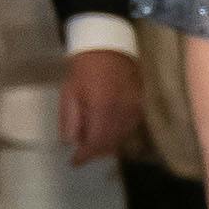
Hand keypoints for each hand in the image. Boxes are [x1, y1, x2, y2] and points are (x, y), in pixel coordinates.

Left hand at [58, 44, 142, 164]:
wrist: (108, 45)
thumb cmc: (84, 67)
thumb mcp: (69, 92)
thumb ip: (70, 120)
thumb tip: (71, 143)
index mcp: (101, 110)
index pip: (95, 143)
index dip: (84, 156)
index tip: (74, 162)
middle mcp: (120, 113)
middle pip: (110, 144)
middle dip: (95, 152)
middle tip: (83, 155)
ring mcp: (133, 109)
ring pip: (121, 137)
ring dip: (107, 145)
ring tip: (94, 146)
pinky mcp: (140, 104)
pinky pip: (129, 128)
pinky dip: (119, 135)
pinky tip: (110, 133)